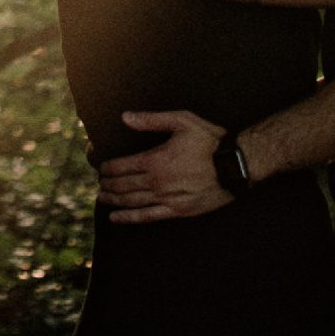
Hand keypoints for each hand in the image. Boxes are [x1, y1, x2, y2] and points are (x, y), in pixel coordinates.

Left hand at [97, 109, 229, 222]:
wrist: (235, 165)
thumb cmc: (210, 140)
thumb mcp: (182, 121)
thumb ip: (152, 120)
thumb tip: (126, 117)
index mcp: (156, 160)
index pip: (122, 166)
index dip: (108, 168)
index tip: (101, 167)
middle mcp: (158, 182)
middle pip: (124, 185)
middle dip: (108, 184)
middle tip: (99, 183)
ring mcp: (167, 199)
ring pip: (132, 202)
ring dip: (114, 200)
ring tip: (102, 198)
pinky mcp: (178, 211)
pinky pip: (148, 217)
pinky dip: (129, 218)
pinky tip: (116, 218)